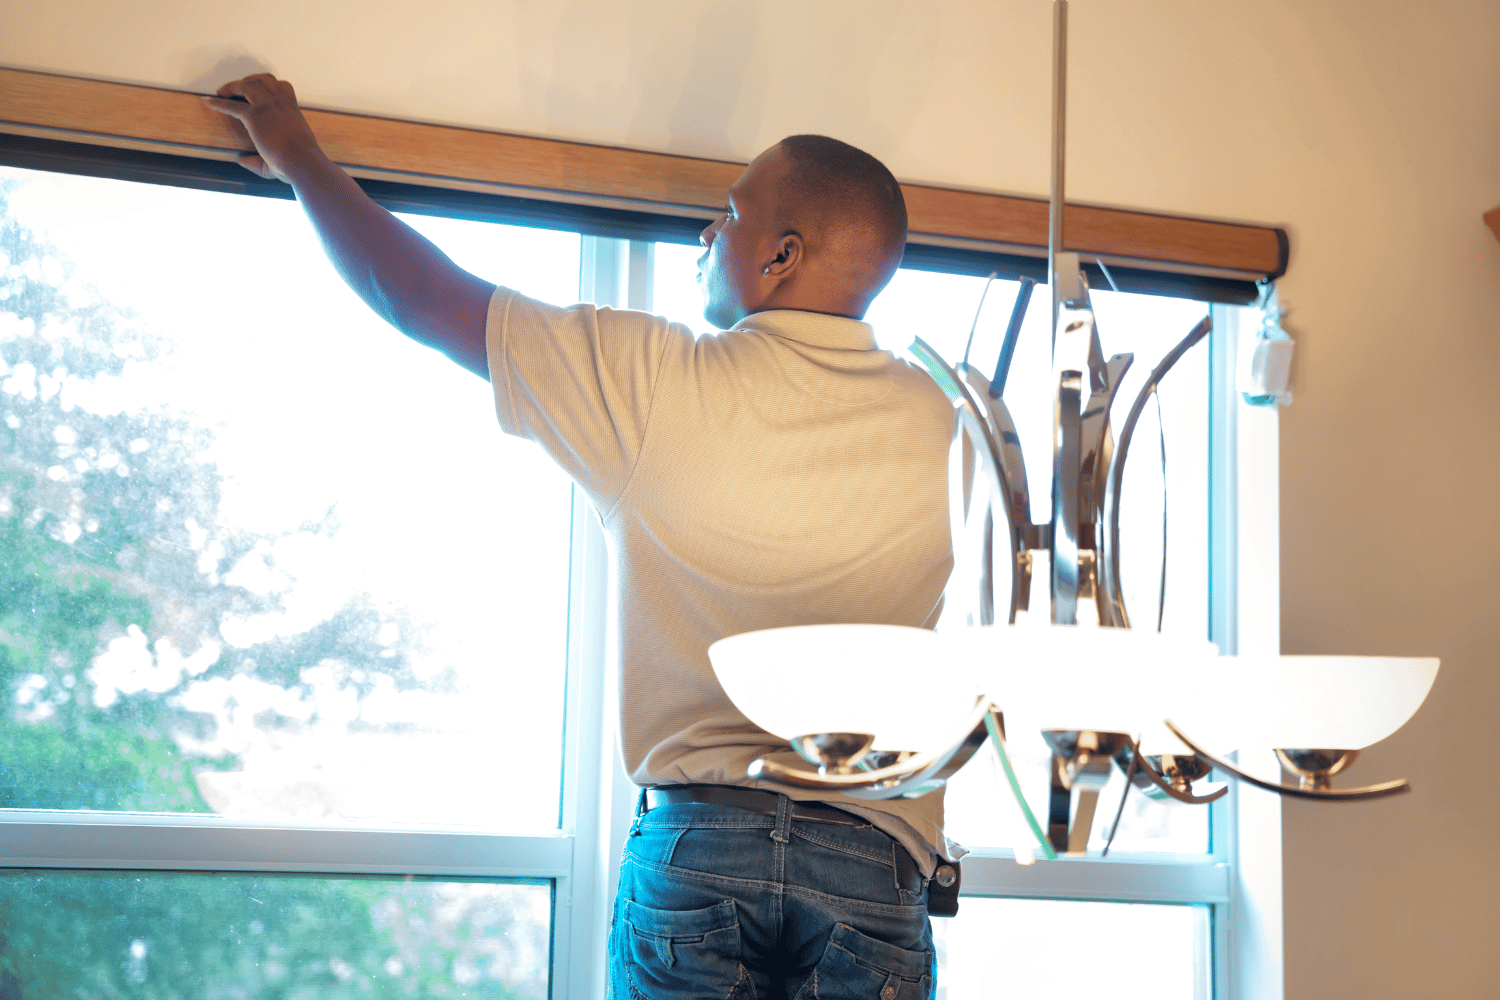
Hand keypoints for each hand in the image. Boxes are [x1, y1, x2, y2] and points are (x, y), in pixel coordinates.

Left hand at [203, 74, 322, 182]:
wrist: (302, 161)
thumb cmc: (301, 161)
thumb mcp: (288, 153)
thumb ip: (262, 158)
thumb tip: (241, 161)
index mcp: (293, 110)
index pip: (282, 87)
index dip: (269, 85)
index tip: (260, 89)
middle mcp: (280, 104)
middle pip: (262, 80)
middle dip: (248, 80)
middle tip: (236, 88)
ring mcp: (266, 108)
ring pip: (247, 85)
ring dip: (232, 86)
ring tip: (222, 92)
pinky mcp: (253, 116)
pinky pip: (231, 106)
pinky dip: (218, 103)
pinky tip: (208, 102)